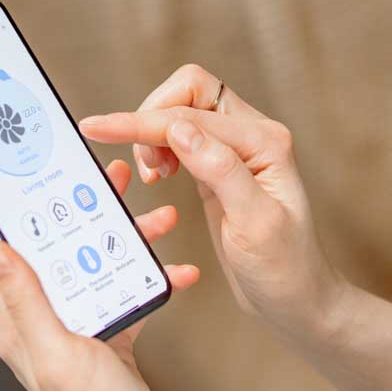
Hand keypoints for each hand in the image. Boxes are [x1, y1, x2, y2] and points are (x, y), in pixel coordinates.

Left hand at [0, 160, 201, 390]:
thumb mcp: (57, 351)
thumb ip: (25, 300)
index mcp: (17, 326)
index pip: (17, 253)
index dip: (36, 212)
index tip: (58, 178)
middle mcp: (41, 327)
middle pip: (62, 252)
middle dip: (93, 216)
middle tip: (118, 181)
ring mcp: (75, 333)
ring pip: (97, 268)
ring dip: (130, 243)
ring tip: (162, 221)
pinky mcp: (107, 342)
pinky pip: (125, 296)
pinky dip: (150, 281)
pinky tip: (179, 273)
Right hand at [79, 65, 341, 343]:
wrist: (294, 299)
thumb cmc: (283, 266)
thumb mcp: (254, 223)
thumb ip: (220, 171)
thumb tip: (180, 130)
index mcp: (265, 142)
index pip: (192, 113)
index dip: (142, 121)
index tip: (97, 128)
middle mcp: (252, 136)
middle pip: (188, 92)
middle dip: (150, 119)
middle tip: (145, 171)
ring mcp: (235, 149)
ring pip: (181, 110)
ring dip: (153, 134)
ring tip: (152, 176)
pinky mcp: (219, 167)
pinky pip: (180, 136)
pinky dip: (159, 147)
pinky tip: (158, 176)